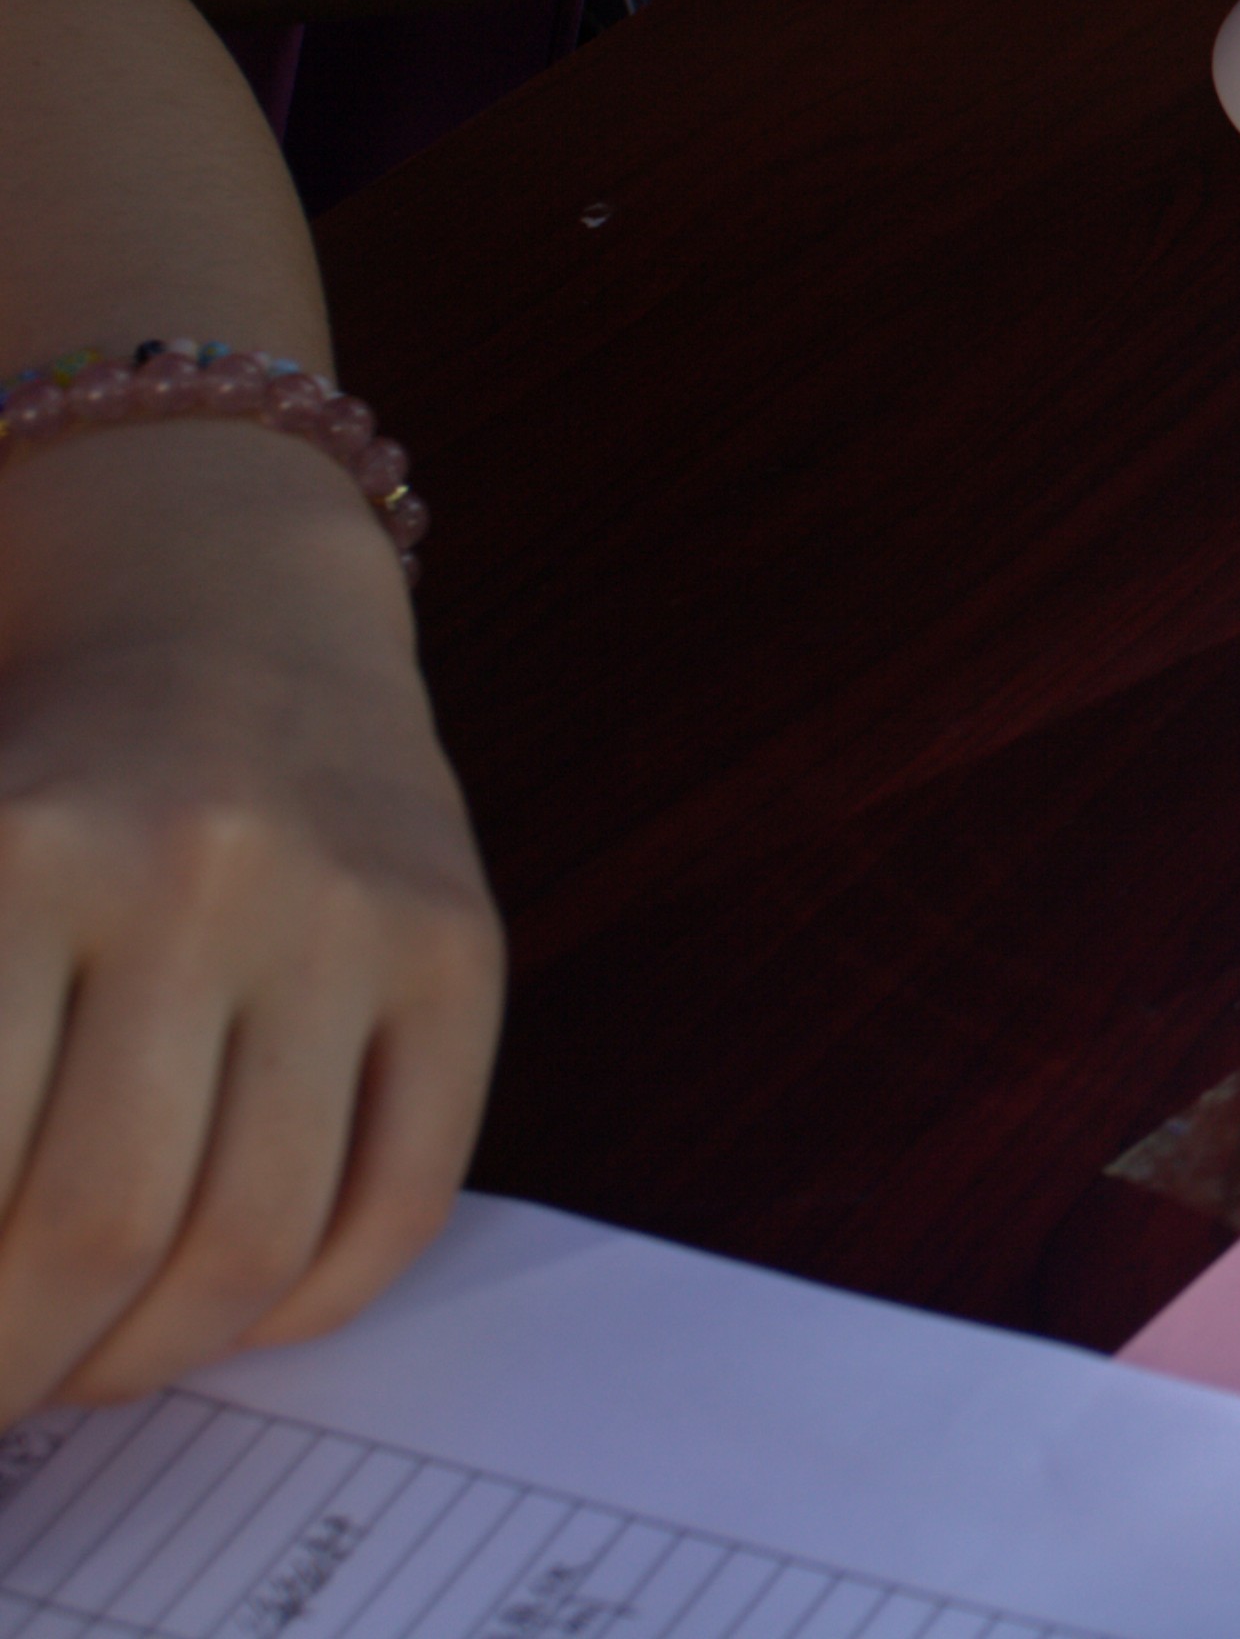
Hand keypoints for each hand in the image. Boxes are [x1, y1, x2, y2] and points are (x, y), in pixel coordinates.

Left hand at [0, 426, 497, 1409]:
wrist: (222, 606)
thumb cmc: (42, 784)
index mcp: (29, 859)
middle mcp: (201, 880)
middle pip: (97, 1231)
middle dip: (16, 1369)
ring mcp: (352, 914)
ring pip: (252, 1241)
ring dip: (150, 1357)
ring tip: (93, 1359)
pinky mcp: (459, 949)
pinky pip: (400, 1199)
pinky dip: (305, 1304)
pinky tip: (233, 1303)